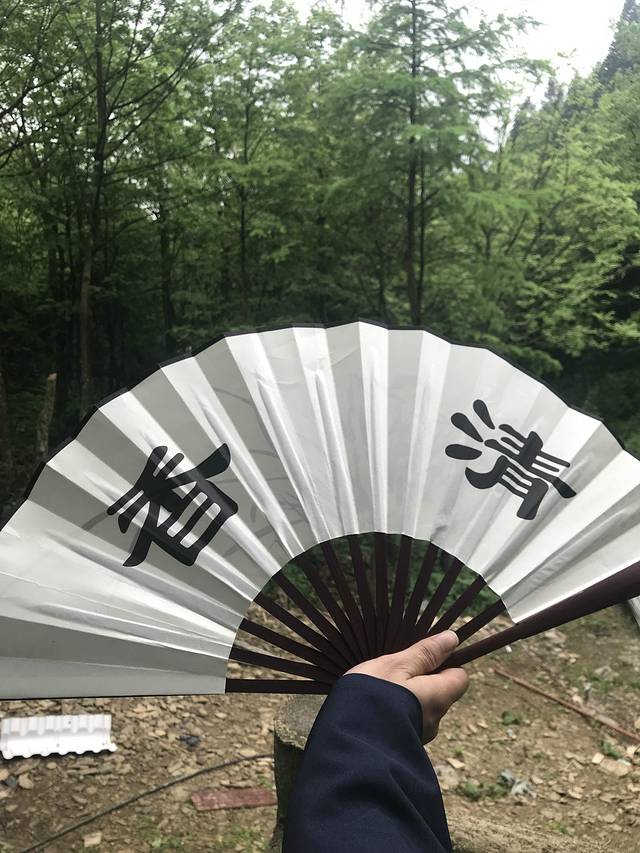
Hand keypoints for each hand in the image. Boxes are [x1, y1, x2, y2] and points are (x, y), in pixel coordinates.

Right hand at [347, 630, 468, 742]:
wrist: (348, 743)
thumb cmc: (373, 696)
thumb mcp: (396, 666)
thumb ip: (425, 653)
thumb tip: (452, 639)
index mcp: (439, 697)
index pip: (460, 678)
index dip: (446, 663)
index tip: (425, 655)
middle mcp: (435, 720)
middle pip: (439, 693)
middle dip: (422, 681)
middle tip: (396, 671)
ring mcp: (419, 736)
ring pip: (420, 708)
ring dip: (407, 698)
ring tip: (381, 689)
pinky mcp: (402, 746)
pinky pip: (405, 722)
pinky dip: (397, 713)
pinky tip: (375, 708)